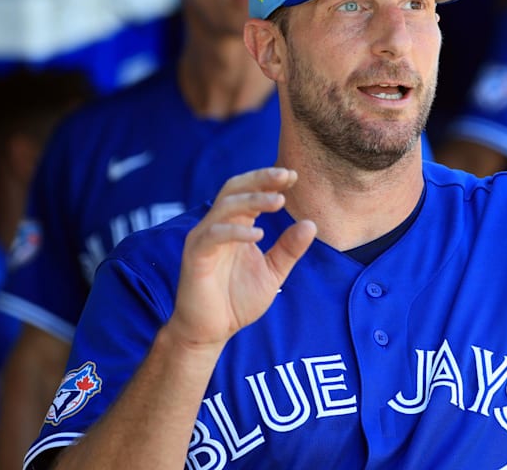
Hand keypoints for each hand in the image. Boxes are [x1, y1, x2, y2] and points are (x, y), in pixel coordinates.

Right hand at [167, 167, 315, 354]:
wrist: (210, 332)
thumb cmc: (236, 301)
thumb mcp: (272, 272)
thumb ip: (289, 249)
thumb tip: (311, 223)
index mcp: (235, 226)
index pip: (250, 192)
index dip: (269, 181)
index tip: (294, 176)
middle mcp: (217, 226)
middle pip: (234, 189)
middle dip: (260, 179)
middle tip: (286, 175)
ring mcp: (204, 239)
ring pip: (225, 207)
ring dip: (253, 200)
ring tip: (279, 201)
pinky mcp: (195, 256)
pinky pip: (213, 235)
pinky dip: (236, 232)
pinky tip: (258, 235)